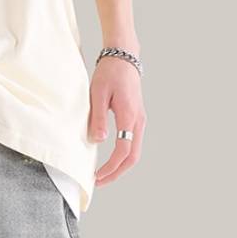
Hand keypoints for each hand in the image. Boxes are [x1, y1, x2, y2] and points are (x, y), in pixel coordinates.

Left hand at [88, 55, 146, 186]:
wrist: (124, 55)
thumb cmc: (110, 71)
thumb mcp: (98, 93)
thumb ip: (98, 118)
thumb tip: (97, 141)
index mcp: (129, 116)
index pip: (122, 151)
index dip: (110, 167)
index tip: (96, 176)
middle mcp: (138, 121)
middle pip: (132, 157)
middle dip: (116, 173)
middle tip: (99, 182)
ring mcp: (140, 120)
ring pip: (134, 152)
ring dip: (120, 166)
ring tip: (103, 174)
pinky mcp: (137, 119)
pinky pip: (133, 144)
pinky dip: (123, 157)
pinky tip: (111, 160)